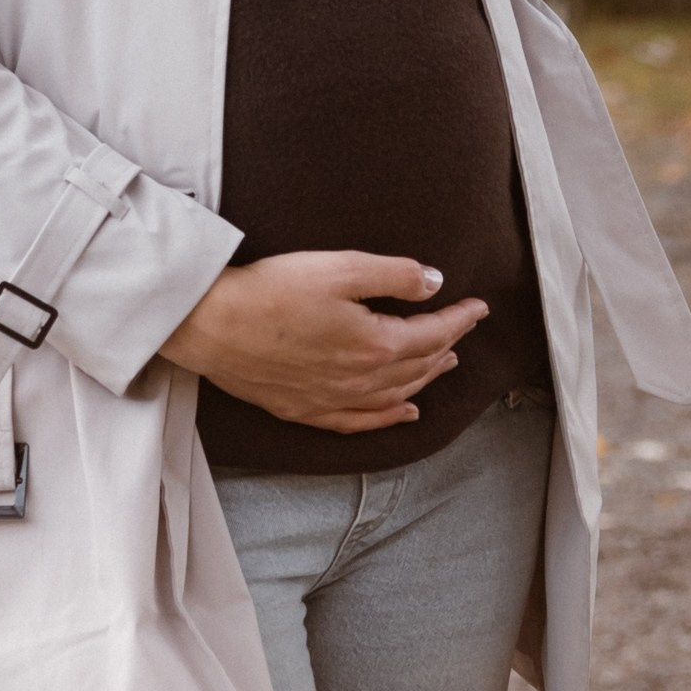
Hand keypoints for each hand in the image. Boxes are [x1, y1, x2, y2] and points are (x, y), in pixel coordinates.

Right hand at [159, 251, 488, 432]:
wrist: (212, 324)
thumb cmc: (272, 290)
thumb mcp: (339, 268)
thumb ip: (393, 275)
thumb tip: (434, 282)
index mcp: (375, 345)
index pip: (433, 334)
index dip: (460, 319)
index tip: (479, 307)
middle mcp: (361, 381)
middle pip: (419, 366)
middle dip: (447, 346)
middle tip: (463, 329)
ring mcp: (333, 400)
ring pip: (395, 396)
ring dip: (426, 379)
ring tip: (445, 364)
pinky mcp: (305, 409)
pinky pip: (361, 422)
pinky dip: (390, 418)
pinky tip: (405, 413)